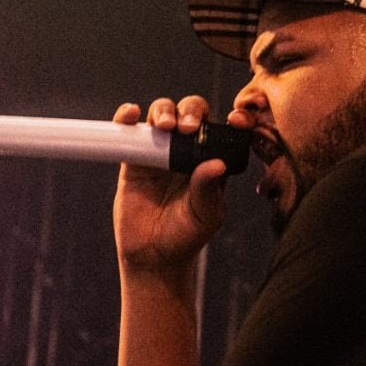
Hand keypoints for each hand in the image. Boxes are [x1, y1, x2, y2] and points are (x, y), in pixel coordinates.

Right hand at [112, 96, 231, 271]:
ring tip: (165, 126)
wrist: (153, 255)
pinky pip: (130, 131)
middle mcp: (188, 151)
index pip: (224, 130)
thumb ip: (208, 189)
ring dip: (164, 111)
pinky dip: (128, 117)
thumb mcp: (206, 214)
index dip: (232, 118)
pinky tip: (131, 114)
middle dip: (191, 112)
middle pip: (191, 114)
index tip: (237, 120)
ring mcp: (160, 152)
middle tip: (188, 128)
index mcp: (213, 159)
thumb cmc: (186, 235)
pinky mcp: (133, 159)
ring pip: (162, 115)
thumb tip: (216, 164)